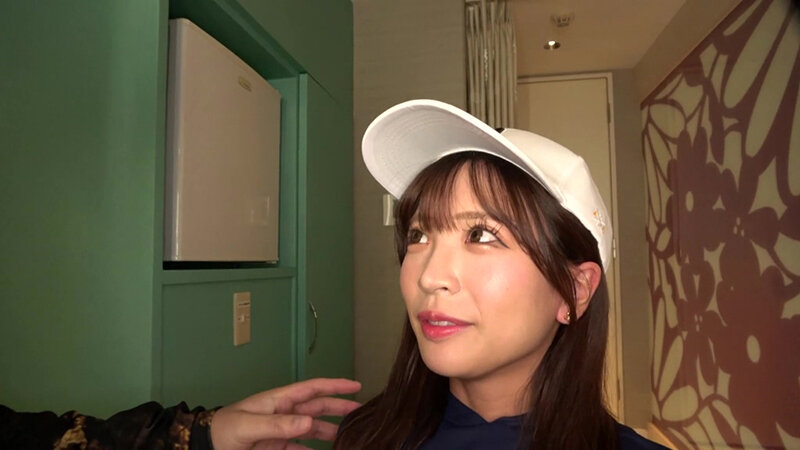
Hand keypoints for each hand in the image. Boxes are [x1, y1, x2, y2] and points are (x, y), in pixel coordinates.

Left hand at [209, 378, 361, 449]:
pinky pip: (300, 448)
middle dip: (339, 408)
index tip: (356, 385)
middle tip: (360, 412)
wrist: (205, 446)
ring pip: (312, 428)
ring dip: (329, 431)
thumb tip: (308, 422)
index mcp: (279, 400)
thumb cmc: (223, 430)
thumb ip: (279, 424)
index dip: (335, 385)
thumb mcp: (250, 426)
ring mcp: (281, 431)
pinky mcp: (276, 448)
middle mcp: (284, 413)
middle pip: (317, 408)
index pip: (312, 389)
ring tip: (347, 436)